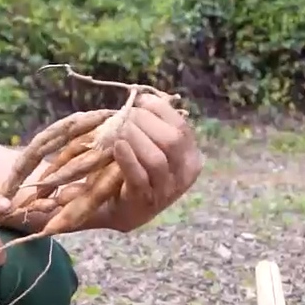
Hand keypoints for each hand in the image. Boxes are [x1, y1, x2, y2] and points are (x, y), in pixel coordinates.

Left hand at [103, 93, 203, 232]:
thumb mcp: (150, 146)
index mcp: (191, 159)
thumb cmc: (133, 169)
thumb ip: (153, 125)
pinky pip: (138, 177)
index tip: (139, 101)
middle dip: (146, 122)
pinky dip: (128, 158)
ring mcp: (165, 192)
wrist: (113, 207)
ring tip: (120, 130)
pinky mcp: (143, 202)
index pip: (182, 128)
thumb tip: (143, 97)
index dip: (160, 110)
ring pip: (157, 158)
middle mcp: (184, 176)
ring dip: (136, 138)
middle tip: (126, 117)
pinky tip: (117, 146)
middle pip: (172, 140)